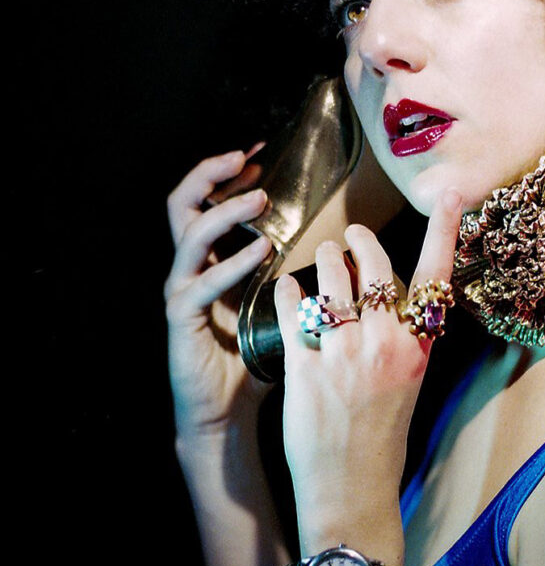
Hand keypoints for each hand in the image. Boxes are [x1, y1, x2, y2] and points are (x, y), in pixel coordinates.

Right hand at [165, 149, 273, 443]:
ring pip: (190, 236)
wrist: (224, 413)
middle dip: (211, 175)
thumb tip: (341, 253)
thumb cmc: (253, 360)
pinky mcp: (182, 320)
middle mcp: (189, 269)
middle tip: (245, 159)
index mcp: (210, 261)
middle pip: (182, 205)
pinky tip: (259, 253)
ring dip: (226, 212)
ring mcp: (181, 292)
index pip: (209, 202)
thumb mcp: (279, 308)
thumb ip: (296, 277)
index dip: (229, 173)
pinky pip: (201, 284)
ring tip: (258, 198)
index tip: (261, 151)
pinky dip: (231, 264)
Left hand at [274, 189, 462, 530]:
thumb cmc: (381, 440)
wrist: (351, 491)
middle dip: (356, 244)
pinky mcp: (305, 368)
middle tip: (346, 240)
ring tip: (318, 264)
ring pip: (329, 278)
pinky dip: (287, 292)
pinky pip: (293, 309)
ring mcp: (345, 355)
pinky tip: (285, 291)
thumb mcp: (408, 384)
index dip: (443, 231)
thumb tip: (386, 297)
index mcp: (417, 348)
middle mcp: (385, 345)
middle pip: (373, 265)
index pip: (435, 279)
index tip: (448, 194)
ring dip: (321, 261)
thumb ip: (403, 340)